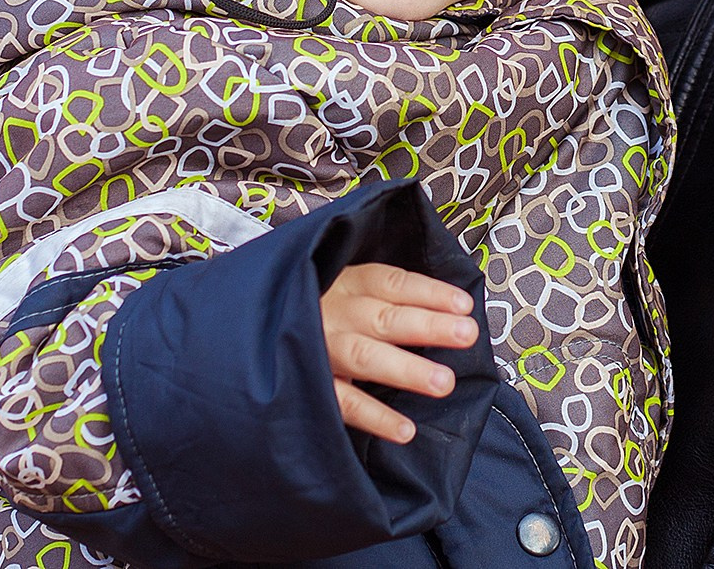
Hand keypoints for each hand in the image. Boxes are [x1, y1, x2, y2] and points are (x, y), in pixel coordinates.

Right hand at [320, 262, 479, 443]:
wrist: (246, 332)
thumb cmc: (314, 308)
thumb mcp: (342, 287)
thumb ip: (383, 298)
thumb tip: (449, 312)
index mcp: (345, 283)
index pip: (392, 283)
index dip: (429, 293)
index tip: (464, 304)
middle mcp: (333, 313)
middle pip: (385, 318)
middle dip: (428, 326)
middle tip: (467, 335)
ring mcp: (318, 349)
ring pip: (365, 357)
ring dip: (406, 370)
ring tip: (444, 382)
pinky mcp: (306, 385)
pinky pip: (342, 403)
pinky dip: (374, 417)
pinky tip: (405, 430)